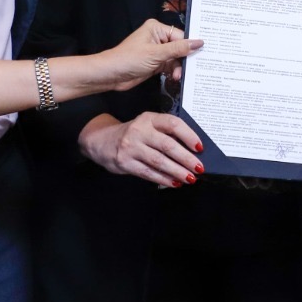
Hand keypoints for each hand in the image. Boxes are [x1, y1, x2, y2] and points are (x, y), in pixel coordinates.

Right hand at [79, 112, 203, 187]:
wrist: (102, 141)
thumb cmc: (133, 134)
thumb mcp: (147, 126)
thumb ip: (165, 133)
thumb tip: (192, 150)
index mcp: (149, 118)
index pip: (172, 124)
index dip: (188, 135)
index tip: (200, 147)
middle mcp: (139, 130)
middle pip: (168, 145)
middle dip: (186, 159)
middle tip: (199, 168)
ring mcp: (131, 147)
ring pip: (159, 161)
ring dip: (177, 171)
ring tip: (190, 178)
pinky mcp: (125, 162)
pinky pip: (148, 173)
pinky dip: (163, 179)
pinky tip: (174, 183)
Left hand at [103, 19, 202, 89]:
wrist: (111, 75)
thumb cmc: (129, 59)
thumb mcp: (156, 54)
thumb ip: (178, 49)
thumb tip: (199, 42)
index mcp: (157, 28)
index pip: (180, 36)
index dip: (190, 46)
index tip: (202, 56)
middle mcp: (158, 38)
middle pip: (180, 47)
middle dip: (184, 59)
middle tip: (191, 69)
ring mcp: (157, 51)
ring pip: (176, 59)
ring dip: (178, 68)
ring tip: (177, 76)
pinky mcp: (155, 63)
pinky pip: (170, 66)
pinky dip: (173, 72)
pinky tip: (174, 77)